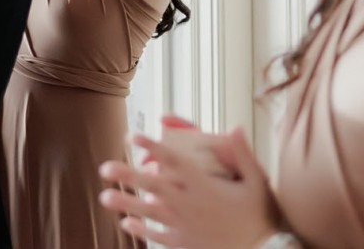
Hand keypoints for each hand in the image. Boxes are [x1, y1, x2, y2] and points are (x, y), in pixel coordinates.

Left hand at [99, 127, 276, 248]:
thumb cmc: (258, 217)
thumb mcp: (256, 182)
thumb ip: (243, 154)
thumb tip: (235, 126)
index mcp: (205, 186)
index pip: (174, 161)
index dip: (153, 147)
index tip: (134, 137)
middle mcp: (190, 204)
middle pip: (153, 186)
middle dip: (128, 176)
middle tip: (105, 167)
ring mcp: (185, 226)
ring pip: (150, 212)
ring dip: (126, 204)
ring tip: (104, 196)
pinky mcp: (184, 244)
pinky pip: (158, 236)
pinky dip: (142, 230)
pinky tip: (127, 224)